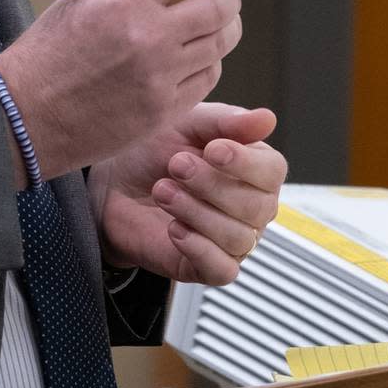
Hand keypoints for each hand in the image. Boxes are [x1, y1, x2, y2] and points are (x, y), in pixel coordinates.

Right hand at [0, 0, 242, 180]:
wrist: (26, 116)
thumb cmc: (48, 51)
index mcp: (125, 1)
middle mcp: (150, 37)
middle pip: (220, 6)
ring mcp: (161, 78)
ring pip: (220, 43)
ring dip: (223, 28)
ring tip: (211, 24)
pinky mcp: (165, 111)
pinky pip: (208, 78)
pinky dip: (208, 62)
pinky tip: (193, 57)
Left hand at [90, 102, 285, 283]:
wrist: (115, 184)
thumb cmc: (155, 151)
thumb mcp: (186, 124)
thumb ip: (226, 121)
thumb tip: (267, 118)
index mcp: (254, 169)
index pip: (272, 171)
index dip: (245, 162)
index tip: (212, 150)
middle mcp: (252, 207)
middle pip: (256, 206)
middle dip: (211, 184)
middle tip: (176, 165)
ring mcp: (234, 240)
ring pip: (237, 237)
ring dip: (195, 211)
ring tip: (162, 191)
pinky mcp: (210, 267)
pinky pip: (223, 269)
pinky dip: (197, 247)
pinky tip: (173, 228)